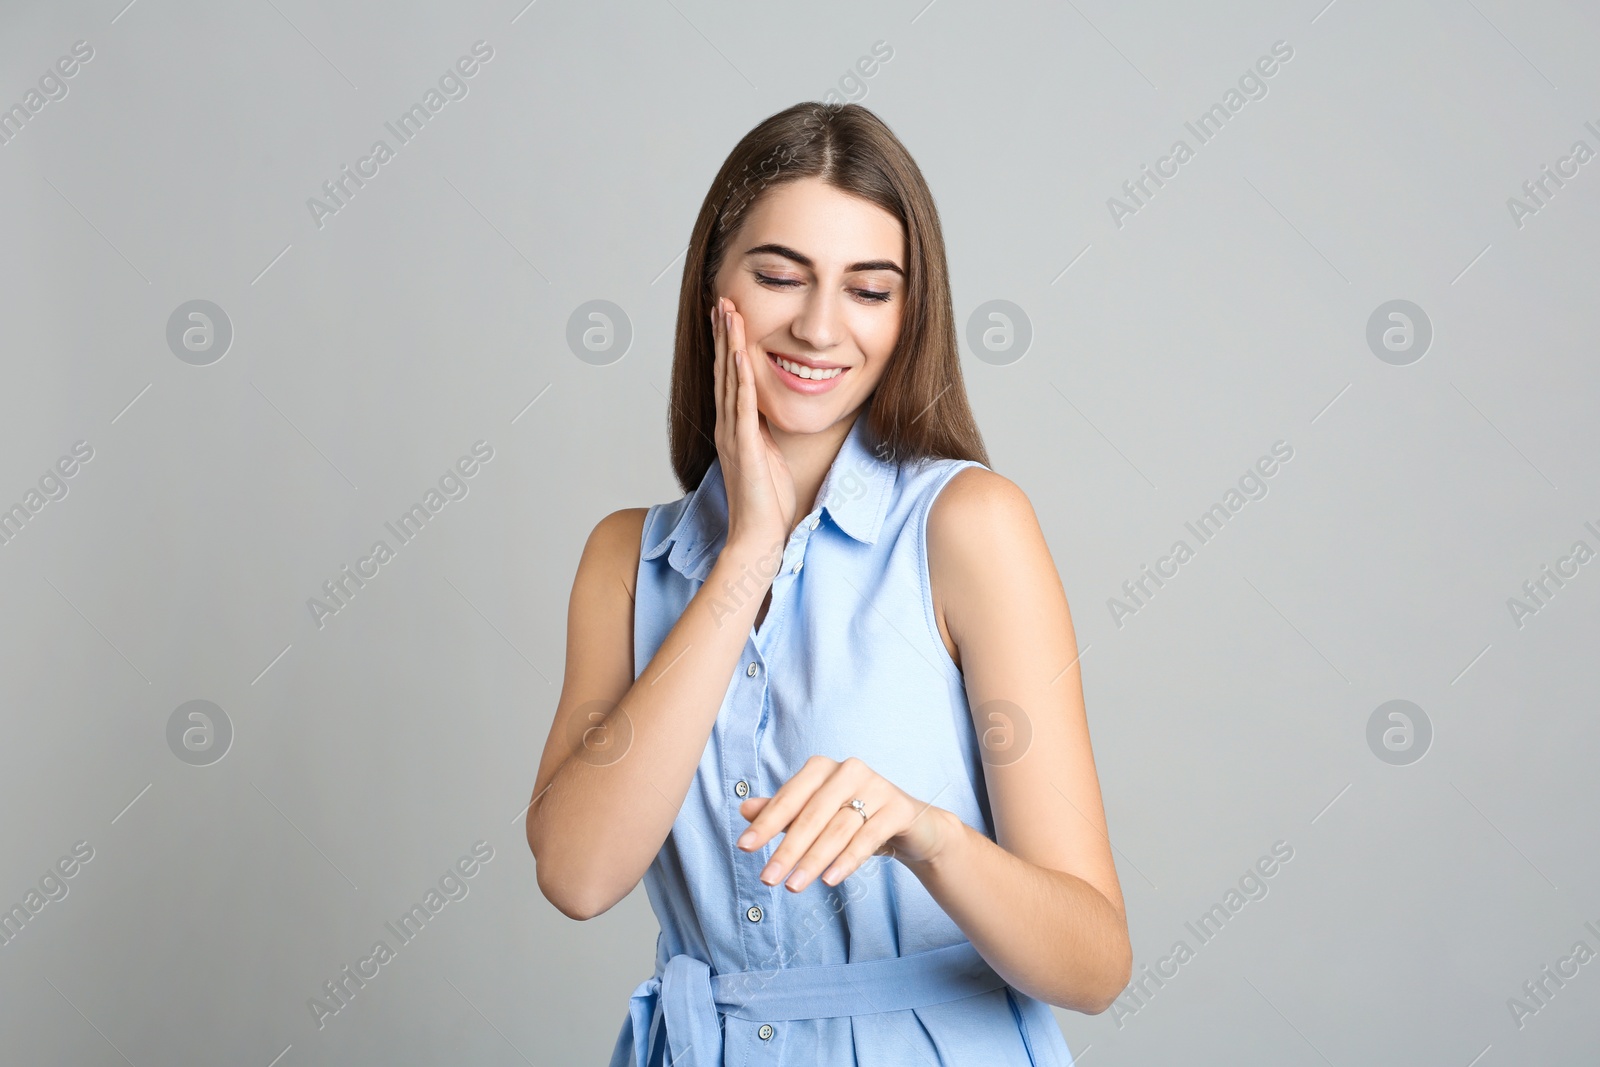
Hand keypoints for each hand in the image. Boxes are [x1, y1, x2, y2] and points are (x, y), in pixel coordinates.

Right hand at [711, 296, 795, 559]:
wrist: (758, 537)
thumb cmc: (768, 504)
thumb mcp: (770, 457)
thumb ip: (766, 433)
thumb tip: (770, 412)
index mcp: (734, 429)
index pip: (728, 378)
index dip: (727, 345)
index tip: (729, 316)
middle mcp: (727, 427)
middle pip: (722, 370)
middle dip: (723, 334)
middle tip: (721, 300)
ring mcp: (733, 436)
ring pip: (728, 380)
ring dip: (728, 344)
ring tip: (728, 313)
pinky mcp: (744, 446)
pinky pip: (741, 405)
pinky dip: (739, 378)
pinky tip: (739, 353)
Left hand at [735, 755, 955, 891]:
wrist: (911, 827)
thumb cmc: (854, 819)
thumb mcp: (816, 816)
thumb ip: (783, 812)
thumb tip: (744, 810)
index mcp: (823, 768)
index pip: (789, 797)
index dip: (765, 822)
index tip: (744, 847)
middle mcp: (849, 770)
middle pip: (812, 814)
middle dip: (787, 849)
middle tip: (768, 879)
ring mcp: (877, 786)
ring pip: (837, 828)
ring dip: (813, 860)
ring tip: (793, 886)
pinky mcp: (898, 808)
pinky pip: (868, 837)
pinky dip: (847, 860)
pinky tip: (829, 880)